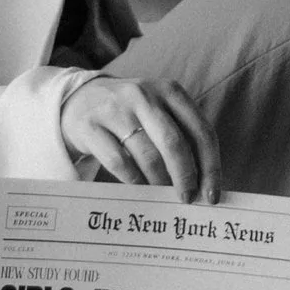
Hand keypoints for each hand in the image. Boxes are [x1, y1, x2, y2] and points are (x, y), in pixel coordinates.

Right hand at [59, 76, 222, 202]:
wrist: (78, 99)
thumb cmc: (130, 113)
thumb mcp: (158, 111)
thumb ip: (181, 136)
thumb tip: (204, 182)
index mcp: (169, 90)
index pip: (201, 131)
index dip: (210, 166)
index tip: (212, 193)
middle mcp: (143, 95)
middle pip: (174, 143)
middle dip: (185, 177)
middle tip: (187, 198)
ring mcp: (114, 109)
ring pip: (147, 155)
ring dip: (160, 182)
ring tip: (163, 193)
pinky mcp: (90, 126)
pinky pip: (119, 162)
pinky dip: (134, 180)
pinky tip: (139, 187)